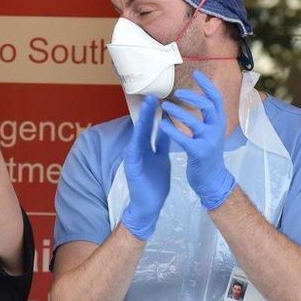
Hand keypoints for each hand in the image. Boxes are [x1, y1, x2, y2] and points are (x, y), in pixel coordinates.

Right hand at [121, 95, 171, 239]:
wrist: (149, 205)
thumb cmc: (154, 183)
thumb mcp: (161, 158)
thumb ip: (162, 143)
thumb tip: (168, 126)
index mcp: (146, 148)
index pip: (150, 126)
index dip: (154, 112)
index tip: (158, 97)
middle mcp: (137, 149)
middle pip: (142, 127)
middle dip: (147, 111)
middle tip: (151, 94)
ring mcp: (133, 157)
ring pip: (138, 135)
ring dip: (142, 120)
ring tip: (147, 106)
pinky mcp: (132, 166)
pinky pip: (134, 149)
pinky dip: (137, 138)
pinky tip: (140, 128)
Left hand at [159, 69, 235, 209]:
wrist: (212, 180)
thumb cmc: (208, 155)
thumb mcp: (212, 133)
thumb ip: (207, 118)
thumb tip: (200, 100)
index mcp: (219, 122)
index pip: (216, 98)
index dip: (207, 85)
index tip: (197, 73)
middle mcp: (217, 129)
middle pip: (207, 106)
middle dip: (191, 96)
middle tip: (176, 92)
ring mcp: (209, 141)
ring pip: (194, 121)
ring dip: (178, 112)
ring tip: (165, 107)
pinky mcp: (199, 152)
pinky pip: (184, 138)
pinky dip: (171, 130)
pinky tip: (162, 125)